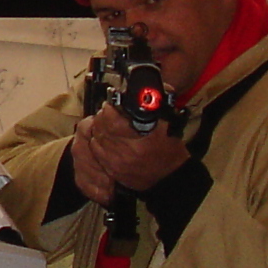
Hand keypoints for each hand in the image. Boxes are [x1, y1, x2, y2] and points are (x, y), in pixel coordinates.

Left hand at [73, 107, 190, 202]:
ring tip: (106, 124)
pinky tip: (105, 139)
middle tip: (107, 113)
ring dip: (99, 130)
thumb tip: (145, 90)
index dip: (108, 109)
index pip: (111, 119)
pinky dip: (98, 143)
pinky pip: (97, 153)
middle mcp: (125, 153)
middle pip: (101, 128)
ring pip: (97, 139)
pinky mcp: (114, 171)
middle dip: (102, 118)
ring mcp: (118, 164)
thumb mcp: (167, 124)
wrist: (170, 178)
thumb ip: (154, 107)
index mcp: (139, 140)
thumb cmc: (170, 149)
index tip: (111, 105)